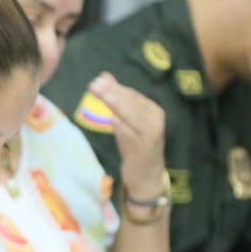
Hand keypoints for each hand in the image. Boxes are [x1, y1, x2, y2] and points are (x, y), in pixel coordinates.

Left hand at [86, 73, 166, 198]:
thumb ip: (118, 99)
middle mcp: (155, 120)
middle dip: (112, 93)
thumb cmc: (136, 145)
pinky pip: (130, 133)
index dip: (115, 87)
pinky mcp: (144, 148)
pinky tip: (110, 118)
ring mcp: (151, 134)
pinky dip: (121, 125)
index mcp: (154, 110)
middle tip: (94, 85)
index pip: (133, 95)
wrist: (147, 175)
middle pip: (132, 103)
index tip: (98, 80)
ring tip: (101, 95)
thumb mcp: (127, 121)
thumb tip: (104, 76)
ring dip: (115, 104)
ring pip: (132, 116)